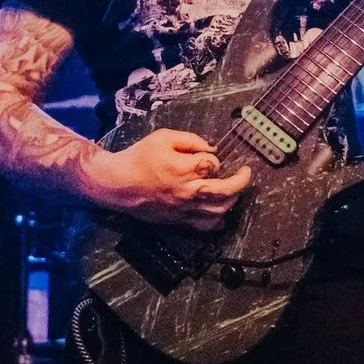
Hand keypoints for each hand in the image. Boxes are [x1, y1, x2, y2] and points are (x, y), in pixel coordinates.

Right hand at [86, 128, 252, 228]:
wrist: (118, 185)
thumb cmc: (138, 158)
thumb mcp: (163, 138)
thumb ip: (190, 140)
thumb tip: (210, 148)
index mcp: (184, 168)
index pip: (213, 164)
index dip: (213, 158)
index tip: (205, 155)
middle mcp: (188, 191)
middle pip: (226, 190)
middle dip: (241, 181)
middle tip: (246, 173)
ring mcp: (185, 208)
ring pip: (220, 210)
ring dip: (233, 199)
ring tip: (235, 190)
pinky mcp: (179, 220)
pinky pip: (206, 225)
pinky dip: (218, 220)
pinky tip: (221, 212)